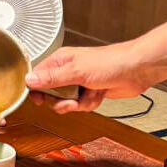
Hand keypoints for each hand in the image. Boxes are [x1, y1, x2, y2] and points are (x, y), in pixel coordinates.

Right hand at [24, 43, 145, 112]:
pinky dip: (90, 104)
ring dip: (78, 104)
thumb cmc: (110, 62)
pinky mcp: (90, 92)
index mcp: (61, 61)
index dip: (37, 90)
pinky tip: (98, 95)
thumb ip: (52, 78)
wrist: (136, 70)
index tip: (39, 100)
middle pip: (52, 94)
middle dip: (61, 102)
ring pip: (67, 102)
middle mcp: (68, 71)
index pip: (38, 76)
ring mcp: (79, 82)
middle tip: (70, 101)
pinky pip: (82, 105)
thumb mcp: (76, 71)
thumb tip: (29, 80)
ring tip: (88, 97)